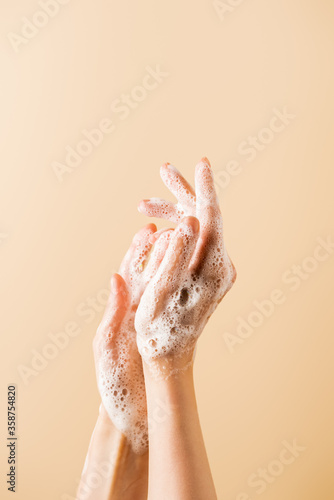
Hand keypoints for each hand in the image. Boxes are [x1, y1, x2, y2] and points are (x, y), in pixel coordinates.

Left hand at [93, 224, 170, 452]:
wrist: (132, 417)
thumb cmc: (115, 385)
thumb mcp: (108, 346)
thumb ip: (112, 312)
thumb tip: (116, 277)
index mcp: (121, 311)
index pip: (130, 273)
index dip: (138, 250)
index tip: (149, 228)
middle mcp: (139, 312)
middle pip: (151, 273)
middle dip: (161, 248)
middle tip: (176, 226)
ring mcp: (155, 323)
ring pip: (168, 287)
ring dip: (178, 264)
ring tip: (192, 243)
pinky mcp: (168, 334)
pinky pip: (179, 308)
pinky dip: (188, 289)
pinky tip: (201, 275)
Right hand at [135, 158, 235, 375]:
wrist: (170, 353)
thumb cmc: (159, 327)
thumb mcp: (161, 291)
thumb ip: (176, 255)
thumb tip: (189, 220)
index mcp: (213, 269)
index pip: (213, 219)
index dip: (206, 189)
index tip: (202, 163)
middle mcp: (222, 267)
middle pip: (206, 218)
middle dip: (183, 194)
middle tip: (163, 170)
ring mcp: (217, 270)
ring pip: (199, 228)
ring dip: (174, 214)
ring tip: (143, 205)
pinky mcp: (210, 273)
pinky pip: (196, 242)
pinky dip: (177, 232)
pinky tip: (158, 229)